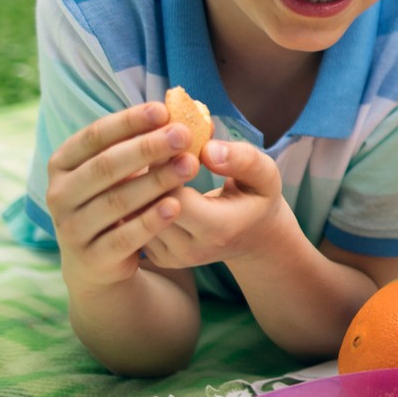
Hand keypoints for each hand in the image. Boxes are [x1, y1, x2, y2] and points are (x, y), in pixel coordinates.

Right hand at [46, 102, 199, 289]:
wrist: (95, 263)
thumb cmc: (111, 200)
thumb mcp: (115, 172)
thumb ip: (135, 144)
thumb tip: (179, 115)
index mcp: (61, 164)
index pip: (93, 136)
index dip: (128, 121)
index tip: (163, 109)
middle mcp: (59, 194)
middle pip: (105, 166)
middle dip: (147, 148)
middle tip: (183, 134)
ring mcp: (71, 228)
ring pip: (117, 201)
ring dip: (156, 180)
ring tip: (190, 165)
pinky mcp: (91, 258)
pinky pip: (124, 237)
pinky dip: (151, 220)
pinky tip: (176, 205)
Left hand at [142, 138, 292, 271]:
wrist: (253, 238)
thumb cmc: (256, 198)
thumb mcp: (264, 175)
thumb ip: (242, 160)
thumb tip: (207, 149)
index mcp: (219, 230)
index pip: (175, 196)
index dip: (167, 166)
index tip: (170, 140)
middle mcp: (190, 250)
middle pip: (148, 206)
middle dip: (145, 172)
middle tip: (146, 140)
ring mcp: (170, 257)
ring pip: (133, 215)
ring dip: (133, 184)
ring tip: (138, 155)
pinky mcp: (155, 256)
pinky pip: (133, 223)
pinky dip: (133, 197)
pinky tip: (138, 176)